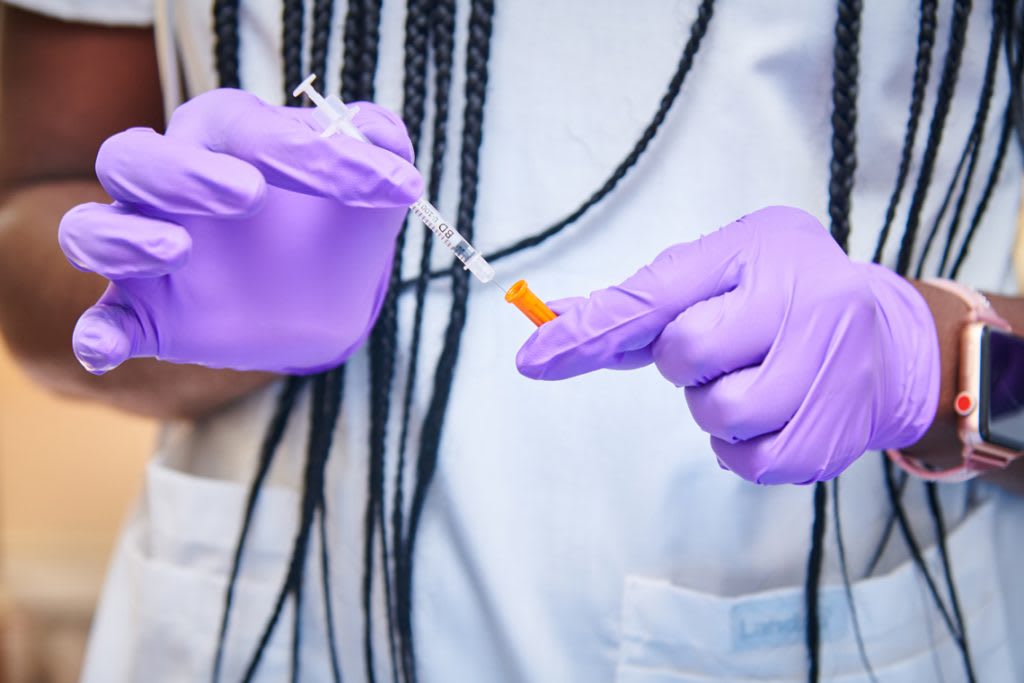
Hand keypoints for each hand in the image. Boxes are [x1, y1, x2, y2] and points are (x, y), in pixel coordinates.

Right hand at [58, 88, 421, 374]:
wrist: (322, 300)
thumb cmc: (335, 227)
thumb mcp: (369, 192)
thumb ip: (380, 150)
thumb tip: (379, 133)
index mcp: (226, 140)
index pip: (249, 129)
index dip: (318, 155)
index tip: (389, 185)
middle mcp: (171, 186)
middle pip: (134, 159)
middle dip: (186, 172)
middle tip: (251, 193)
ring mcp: (148, 252)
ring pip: (90, 229)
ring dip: (125, 238)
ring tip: (178, 250)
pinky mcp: (144, 312)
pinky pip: (103, 321)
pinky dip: (97, 334)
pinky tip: (103, 348)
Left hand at [516, 206, 939, 483]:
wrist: (891, 340)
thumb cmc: (785, 293)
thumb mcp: (720, 267)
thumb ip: (639, 300)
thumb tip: (551, 323)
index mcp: (761, 252)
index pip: (657, 296)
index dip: (589, 330)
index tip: (532, 358)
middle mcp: (803, 302)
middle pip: (685, 356)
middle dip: (686, 359)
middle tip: (727, 344)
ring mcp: (826, 371)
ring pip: (718, 413)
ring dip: (715, 404)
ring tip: (753, 377)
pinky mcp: (830, 436)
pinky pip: (746, 461)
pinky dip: (740, 444)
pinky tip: (771, 412)